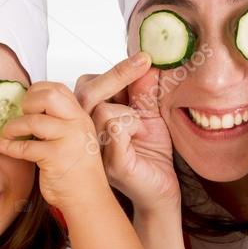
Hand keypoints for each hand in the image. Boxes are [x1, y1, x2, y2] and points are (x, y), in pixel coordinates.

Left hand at [0, 82, 108, 212]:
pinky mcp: (55, 158)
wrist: (88, 198)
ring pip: (32, 121)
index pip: (58, 89)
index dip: (36, 91)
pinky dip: (6, 146)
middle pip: (47, 96)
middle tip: (20, 115)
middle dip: (27, 103)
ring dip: (12, 127)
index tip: (26, 104)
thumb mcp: (76, 139)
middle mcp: (76, 124)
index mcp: (80, 117)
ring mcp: (67, 140)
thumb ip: (60, 122)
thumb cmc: (79, 172)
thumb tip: (28, 108)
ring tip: (7, 134)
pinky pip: (23, 147)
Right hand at [75, 52, 179, 212]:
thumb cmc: (151, 155)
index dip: (116, 70)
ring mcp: (93, 148)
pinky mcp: (109, 162)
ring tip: (142, 127)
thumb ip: (144, 91)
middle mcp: (86, 131)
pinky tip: (140, 136)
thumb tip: (147, 61)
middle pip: (87, 89)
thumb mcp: (150, 115)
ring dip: (129, 110)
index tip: (143, 58)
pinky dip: (132, 124)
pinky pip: (114, 125)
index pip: (90, 83)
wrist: (161, 190)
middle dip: (119, 73)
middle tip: (145, 62)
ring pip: (100, 107)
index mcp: (92, 117)